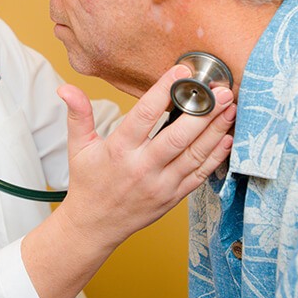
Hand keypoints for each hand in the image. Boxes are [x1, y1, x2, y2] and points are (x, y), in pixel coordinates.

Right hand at [21, 64, 233, 297]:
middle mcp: (142, 168)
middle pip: (177, 137)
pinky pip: (200, 176)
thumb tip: (66, 88)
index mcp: (119, 151)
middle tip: (221, 89)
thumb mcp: (78, 147)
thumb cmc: (88, 183)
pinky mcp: (173, 198)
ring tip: (230, 107)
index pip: (144, 116)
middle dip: (202, 112)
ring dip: (215, 130)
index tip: (181, 71)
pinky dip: (216, 157)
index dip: (163, 92)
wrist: (95, 227)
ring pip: (194, 155)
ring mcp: (161, 185)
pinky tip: (227, 138)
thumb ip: (78, 115)